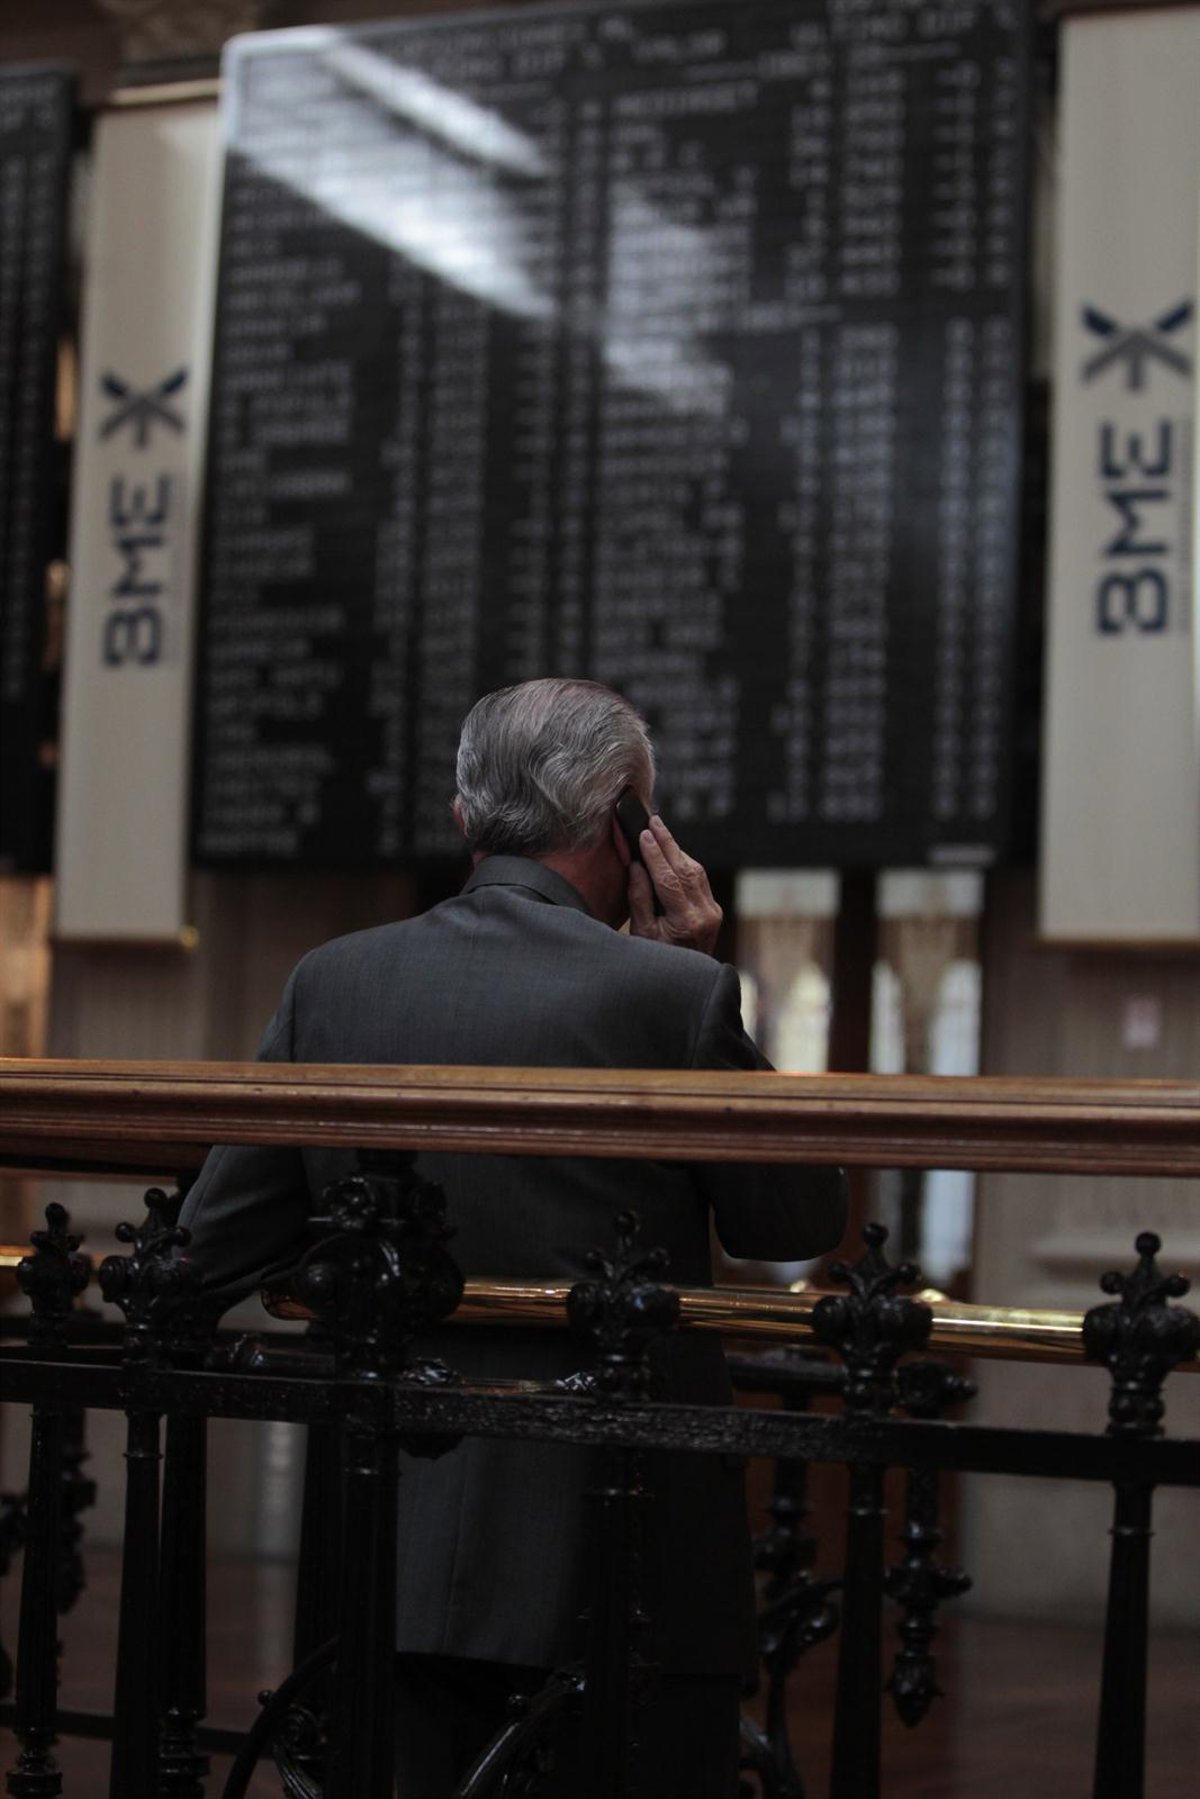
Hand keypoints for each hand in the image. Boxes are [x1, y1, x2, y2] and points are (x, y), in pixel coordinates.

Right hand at [627, 814, 722, 955]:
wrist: (683, 984)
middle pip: (685, 869)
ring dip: (676, 850)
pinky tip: (671, 853)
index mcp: (685, 922)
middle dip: (667, 843)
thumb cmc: (656, 960)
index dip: (655, 854)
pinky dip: (684, 864)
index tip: (643, 833)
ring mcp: (713, 913)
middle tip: (653, 822)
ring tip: (659, 832)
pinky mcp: (714, 911)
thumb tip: (637, 866)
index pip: (668, 878)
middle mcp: (704, 915)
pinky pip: (699, 880)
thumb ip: (639, 898)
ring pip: (695, 871)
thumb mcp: (640, 933)